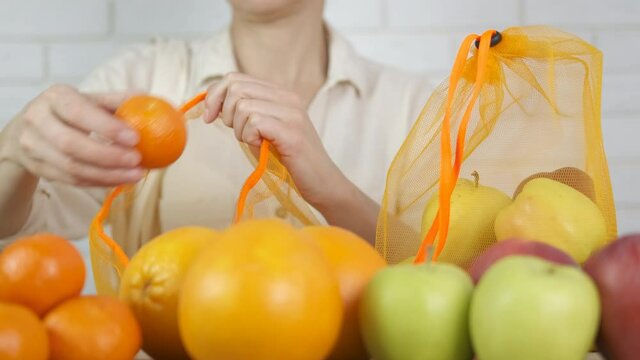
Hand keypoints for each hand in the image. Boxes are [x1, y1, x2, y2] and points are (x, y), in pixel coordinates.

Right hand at [4, 85, 143, 185]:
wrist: (28, 129)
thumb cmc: (70, 112)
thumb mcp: (90, 100)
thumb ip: (117, 101)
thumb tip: (148, 98)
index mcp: (55, 97)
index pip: (78, 112)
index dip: (107, 127)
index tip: (135, 138)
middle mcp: (37, 119)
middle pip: (71, 144)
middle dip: (108, 156)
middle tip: (137, 161)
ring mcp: (32, 146)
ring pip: (71, 167)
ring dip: (107, 174)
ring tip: (135, 175)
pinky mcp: (36, 168)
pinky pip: (70, 180)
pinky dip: (98, 182)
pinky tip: (119, 180)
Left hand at [202, 73, 348, 208]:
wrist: (322, 183)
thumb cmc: (289, 160)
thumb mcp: (263, 131)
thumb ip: (244, 113)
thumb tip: (213, 103)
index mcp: (280, 93)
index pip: (236, 78)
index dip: (215, 96)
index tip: (209, 117)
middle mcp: (288, 97)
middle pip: (236, 86)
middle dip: (224, 111)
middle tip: (235, 132)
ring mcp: (292, 113)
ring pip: (243, 105)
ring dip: (239, 129)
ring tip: (254, 142)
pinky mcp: (292, 132)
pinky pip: (255, 122)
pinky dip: (249, 137)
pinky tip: (261, 147)